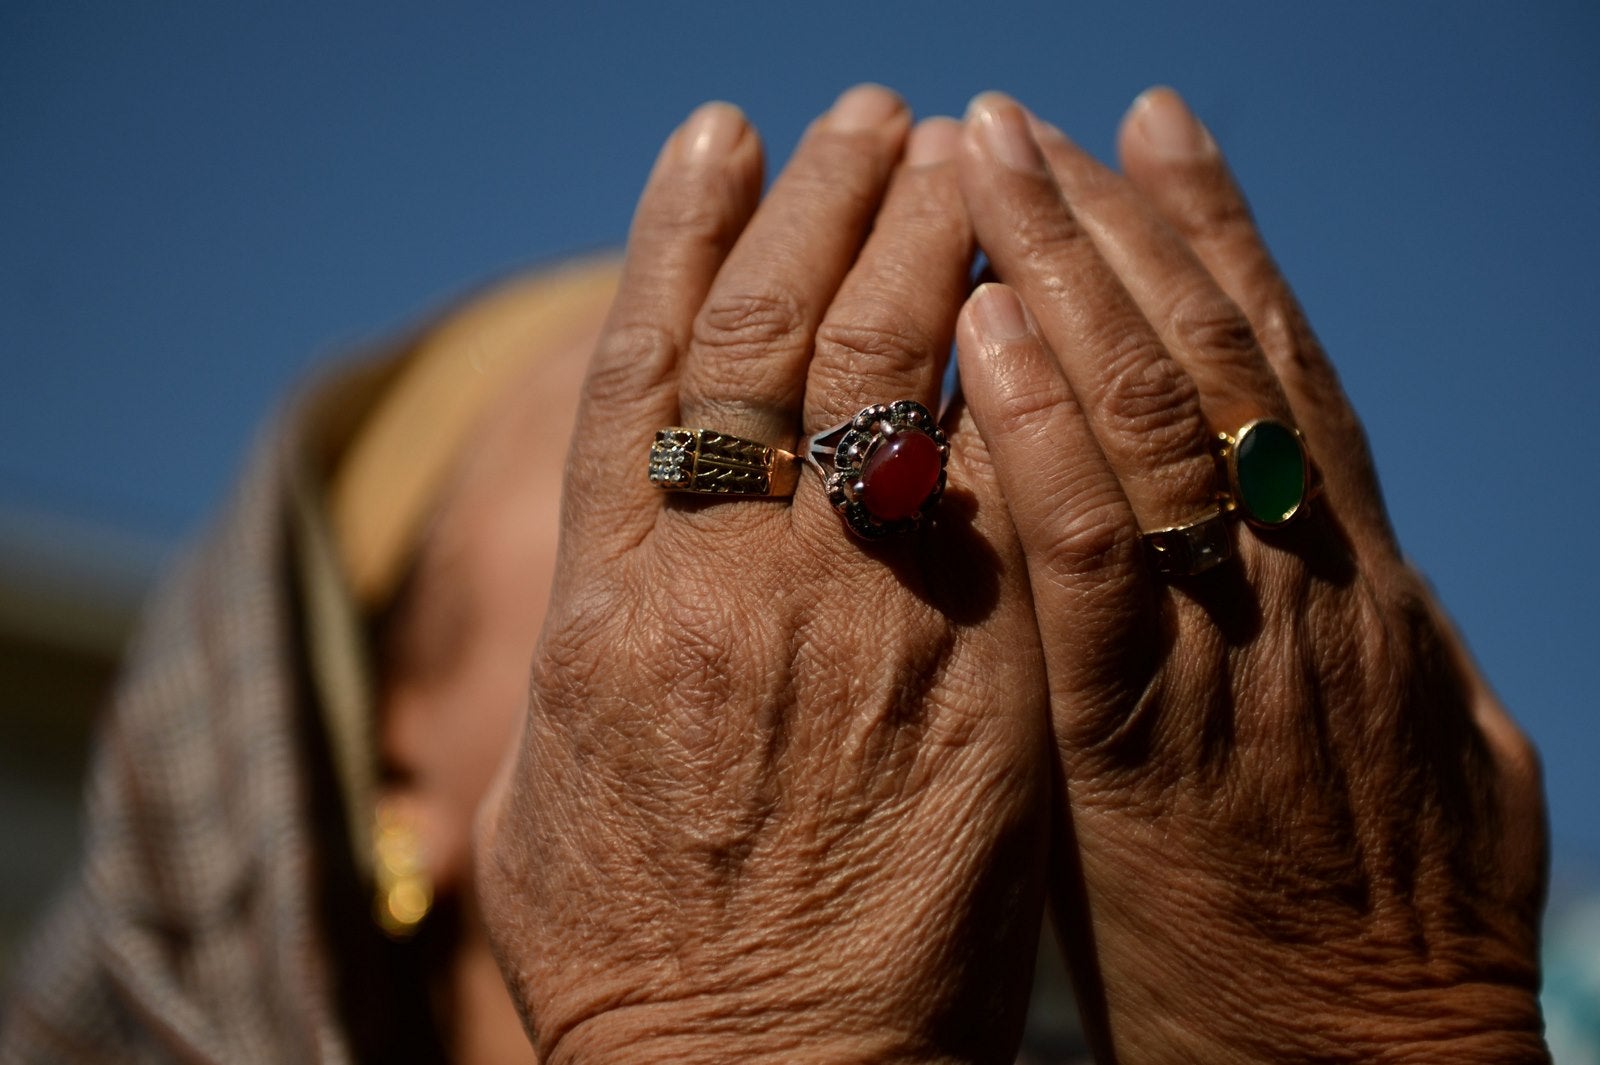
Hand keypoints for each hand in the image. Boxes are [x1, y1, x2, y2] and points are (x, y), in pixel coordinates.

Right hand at [477, 86, 1049, 1063]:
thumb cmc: (636, 949)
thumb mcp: (544, 791)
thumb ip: (576, 651)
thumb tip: (598, 556)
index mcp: (607, 602)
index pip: (642, 364)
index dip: (677, 234)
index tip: (719, 134)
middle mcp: (727, 582)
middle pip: (773, 338)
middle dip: (823, 203)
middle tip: (872, 114)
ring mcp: (858, 621)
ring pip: (886, 381)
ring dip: (921, 247)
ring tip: (956, 149)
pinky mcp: (979, 674)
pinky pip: (991, 498)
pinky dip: (1003, 390)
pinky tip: (1029, 307)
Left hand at [952, 90, 1547, 1062]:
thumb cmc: (1368, 935)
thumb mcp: (1395, 754)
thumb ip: (1346, 643)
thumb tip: (1334, 557)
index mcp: (1358, 584)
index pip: (1277, 366)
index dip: (1215, 237)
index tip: (1144, 131)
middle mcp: (1309, 584)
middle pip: (1212, 355)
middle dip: (1117, 219)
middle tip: (1026, 114)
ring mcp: (1239, 653)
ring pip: (1158, 418)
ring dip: (1068, 272)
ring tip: (991, 154)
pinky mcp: (1148, 743)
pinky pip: (1094, 557)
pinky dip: (1047, 433)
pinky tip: (985, 331)